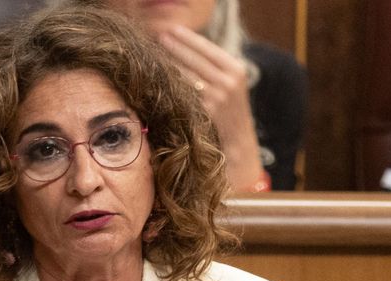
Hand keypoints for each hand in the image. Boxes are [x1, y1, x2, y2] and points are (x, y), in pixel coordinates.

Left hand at [160, 25, 265, 190]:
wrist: (238, 141)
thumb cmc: (229, 110)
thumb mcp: (229, 84)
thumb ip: (213, 68)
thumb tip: (185, 48)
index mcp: (235, 70)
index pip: (207, 48)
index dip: (188, 38)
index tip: (172, 30)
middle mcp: (227, 81)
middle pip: (193, 59)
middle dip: (174, 47)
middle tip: (157, 36)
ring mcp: (216, 98)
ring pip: (185, 75)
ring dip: (168, 64)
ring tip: (152, 55)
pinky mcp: (204, 112)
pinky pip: (182, 94)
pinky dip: (169, 85)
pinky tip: (157, 79)